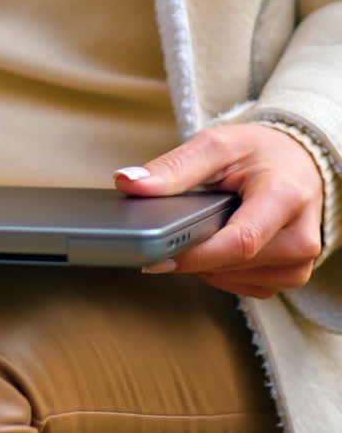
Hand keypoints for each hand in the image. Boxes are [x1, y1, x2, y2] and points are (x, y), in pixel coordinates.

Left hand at [114, 124, 323, 298]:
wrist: (297, 161)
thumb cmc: (259, 152)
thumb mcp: (216, 145)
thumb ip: (173, 167)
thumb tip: (130, 184)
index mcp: (286, 196)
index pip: (239, 242)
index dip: (194, 254)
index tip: (155, 255)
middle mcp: (301, 236)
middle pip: (235, 264)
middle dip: (194, 253)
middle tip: (172, 232)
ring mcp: (301, 262)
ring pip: (237, 281)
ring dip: (207, 263)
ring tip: (203, 229)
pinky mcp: (293, 276)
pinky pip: (247, 287)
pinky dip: (223, 271)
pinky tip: (218, 245)